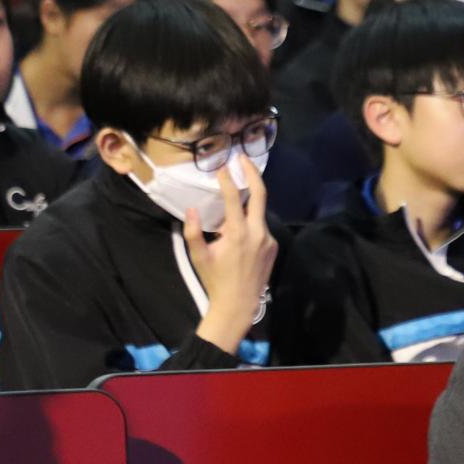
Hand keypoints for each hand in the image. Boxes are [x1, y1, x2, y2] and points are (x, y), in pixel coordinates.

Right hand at [188, 156, 279, 356]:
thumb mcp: (198, 257)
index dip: (227, 180)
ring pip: (260, 211)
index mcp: (237, 233)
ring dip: (250, 199)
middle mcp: (257, 232)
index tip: (222, 168)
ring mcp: (268, 239)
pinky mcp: (273, 246)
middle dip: (253, 172)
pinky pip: (261, 226)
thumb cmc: (215, 280)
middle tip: (244, 158)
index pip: (234, 198)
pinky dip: (252, 221)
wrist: (238, 305)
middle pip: (260, 193)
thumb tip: (191, 209)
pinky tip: (240, 227)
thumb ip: (193, 232)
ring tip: (238, 191)